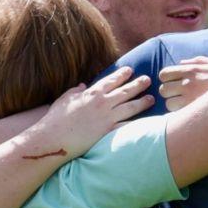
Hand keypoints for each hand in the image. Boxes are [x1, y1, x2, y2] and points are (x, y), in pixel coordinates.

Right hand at [19, 69, 151, 160]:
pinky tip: (147, 122)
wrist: (55, 137)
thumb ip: (75, 90)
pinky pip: (127, 126)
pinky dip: (138, 124)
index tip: (130, 70)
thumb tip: (82, 85)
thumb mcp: (65, 99)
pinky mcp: (108, 132)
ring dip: (143, 102)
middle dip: (138, 84)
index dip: (122, 74)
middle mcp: (103, 103)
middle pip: (125, 91)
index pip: (111, 80)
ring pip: (130, 107)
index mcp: (92, 92)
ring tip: (152, 98)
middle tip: (148, 79)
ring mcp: (107, 117)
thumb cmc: (56, 118)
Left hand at [158, 56, 207, 111]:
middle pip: (163, 90)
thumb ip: (197, 61)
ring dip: (174, 105)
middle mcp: (188, 83)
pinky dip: (181, 114)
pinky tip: (190, 113)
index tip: (173, 83)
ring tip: (185, 105)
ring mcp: (191, 98)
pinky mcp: (196, 111)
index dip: (166, 79)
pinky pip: (178, 114)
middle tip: (178, 95)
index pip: (164, 74)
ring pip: (169, 104)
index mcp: (191, 70)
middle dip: (169, 93)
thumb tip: (181, 62)